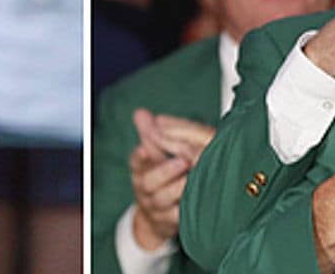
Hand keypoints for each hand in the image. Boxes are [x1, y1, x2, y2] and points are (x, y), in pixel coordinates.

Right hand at [127, 109, 213, 248]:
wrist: (161, 215)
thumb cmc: (163, 175)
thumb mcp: (156, 154)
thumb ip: (152, 133)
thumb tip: (140, 113)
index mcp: (140, 168)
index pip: (136, 161)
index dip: (141, 156)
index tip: (146, 148)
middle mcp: (144, 188)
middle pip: (148, 181)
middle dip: (165, 170)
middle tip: (184, 161)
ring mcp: (155, 207)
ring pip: (162, 198)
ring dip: (177, 188)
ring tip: (193, 178)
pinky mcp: (169, 222)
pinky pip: (176, 217)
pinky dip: (185, 208)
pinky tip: (198, 197)